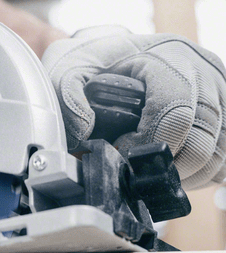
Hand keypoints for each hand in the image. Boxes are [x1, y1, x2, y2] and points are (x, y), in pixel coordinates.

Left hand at [41, 26, 225, 189]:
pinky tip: (173, 167)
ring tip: (154, 172)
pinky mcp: (223, 110)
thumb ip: (68, 97)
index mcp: (168, 59)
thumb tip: (84, 131)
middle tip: (138, 170)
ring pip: (219, 150)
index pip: (174, 112)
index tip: (122, 149)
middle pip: (202, 138)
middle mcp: (202, 72)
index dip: (148, 143)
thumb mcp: (69, 69)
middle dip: (168, 165)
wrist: (114, 55)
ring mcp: (218, 91)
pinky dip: (201, 171)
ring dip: (187, 173)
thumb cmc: (95, 63)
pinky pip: (224, 154)